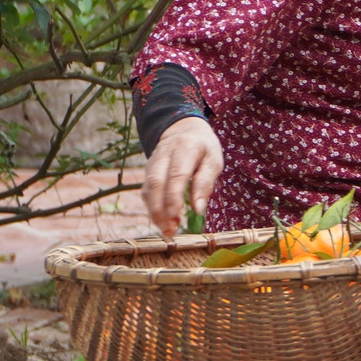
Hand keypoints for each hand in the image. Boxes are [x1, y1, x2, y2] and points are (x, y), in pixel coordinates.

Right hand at [143, 116, 223, 237]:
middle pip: (156, 183)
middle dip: (160, 210)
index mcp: (185, 148)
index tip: (177, 218)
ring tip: (166, 231)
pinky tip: (161, 221)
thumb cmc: (203, 148)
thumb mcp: (214, 160)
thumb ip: (205, 183)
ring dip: (154, 212)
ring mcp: (152, 162)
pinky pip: (146, 190)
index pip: (176, 174)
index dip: (174, 198)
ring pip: (147, 189)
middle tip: (170, 231)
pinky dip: (152, 207)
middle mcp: (164, 154)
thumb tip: (198, 210)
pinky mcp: (147, 171)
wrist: (182, 129)